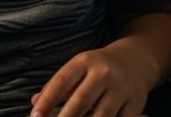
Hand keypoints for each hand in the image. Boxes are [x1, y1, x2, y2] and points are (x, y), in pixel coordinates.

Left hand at [29, 42, 155, 116]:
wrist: (134, 60)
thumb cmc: (98, 68)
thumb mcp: (77, 68)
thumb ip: (57, 86)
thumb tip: (34, 102)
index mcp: (84, 61)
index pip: (62, 81)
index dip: (47, 100)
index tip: (35, 116)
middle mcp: (103, 73)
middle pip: (81, 101)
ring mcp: (121, 89)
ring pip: (101, 116)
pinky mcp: (135, 104)